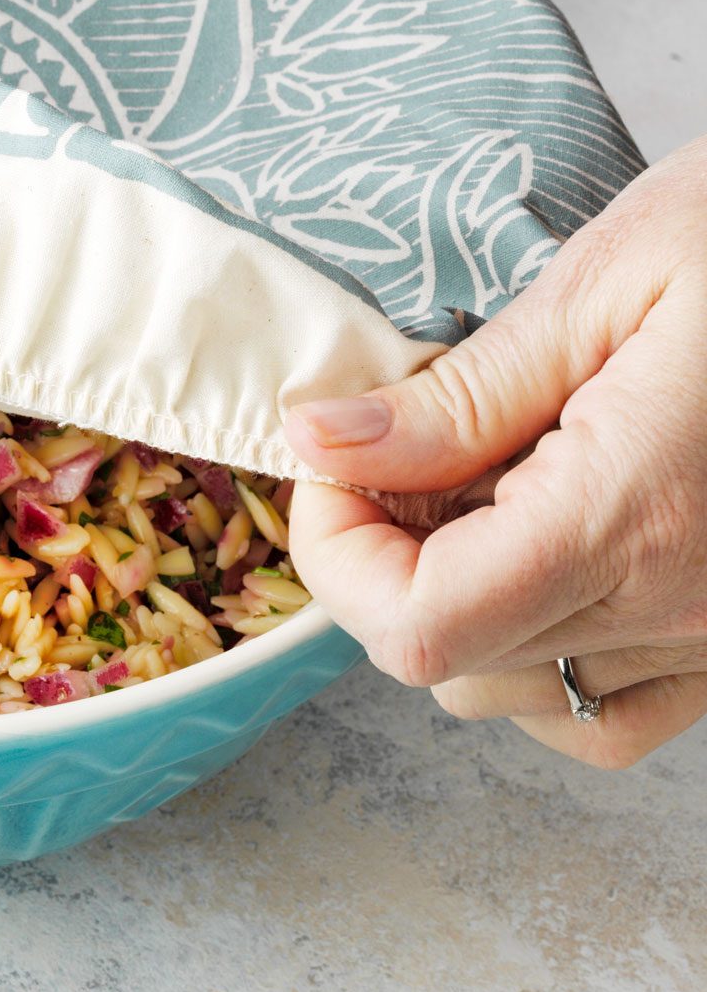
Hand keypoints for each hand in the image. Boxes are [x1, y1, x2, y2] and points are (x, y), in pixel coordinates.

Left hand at [284, 136, 706, 767]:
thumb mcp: (614, 276)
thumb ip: (461, 391)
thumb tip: (320, 443)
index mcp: (634, 513)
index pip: (417, 626)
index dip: (335, 556)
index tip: (334, 461)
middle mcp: (683, 606)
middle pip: (447, 661)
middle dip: (381, 561)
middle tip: (404, 451)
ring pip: (514, 695)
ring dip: (455, 605)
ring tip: (483, 486)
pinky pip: (610, 715)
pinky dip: (544, 657)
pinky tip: (543, 559)